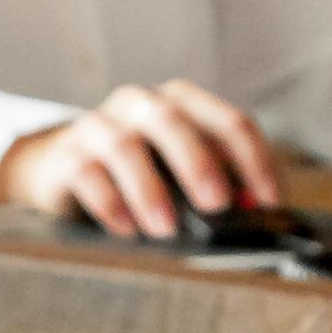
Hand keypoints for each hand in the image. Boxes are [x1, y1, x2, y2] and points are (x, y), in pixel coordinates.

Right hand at [0, 80, 282, 237]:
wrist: (63, 171)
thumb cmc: (137, 172)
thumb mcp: (181, 171)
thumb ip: (218, 183)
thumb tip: (253, 210)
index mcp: (180, 103)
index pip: (228, 121)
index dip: (253, 161)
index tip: (268, 201)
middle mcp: (139, 104)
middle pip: (173, 121)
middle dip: (199, 164)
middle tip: (217, 206)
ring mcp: (98, 125)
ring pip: (124, 145)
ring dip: (149, 189)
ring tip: (165, 229)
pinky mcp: (64, 154)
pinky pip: (85, 172)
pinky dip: (109, 202)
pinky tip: (126, 229)